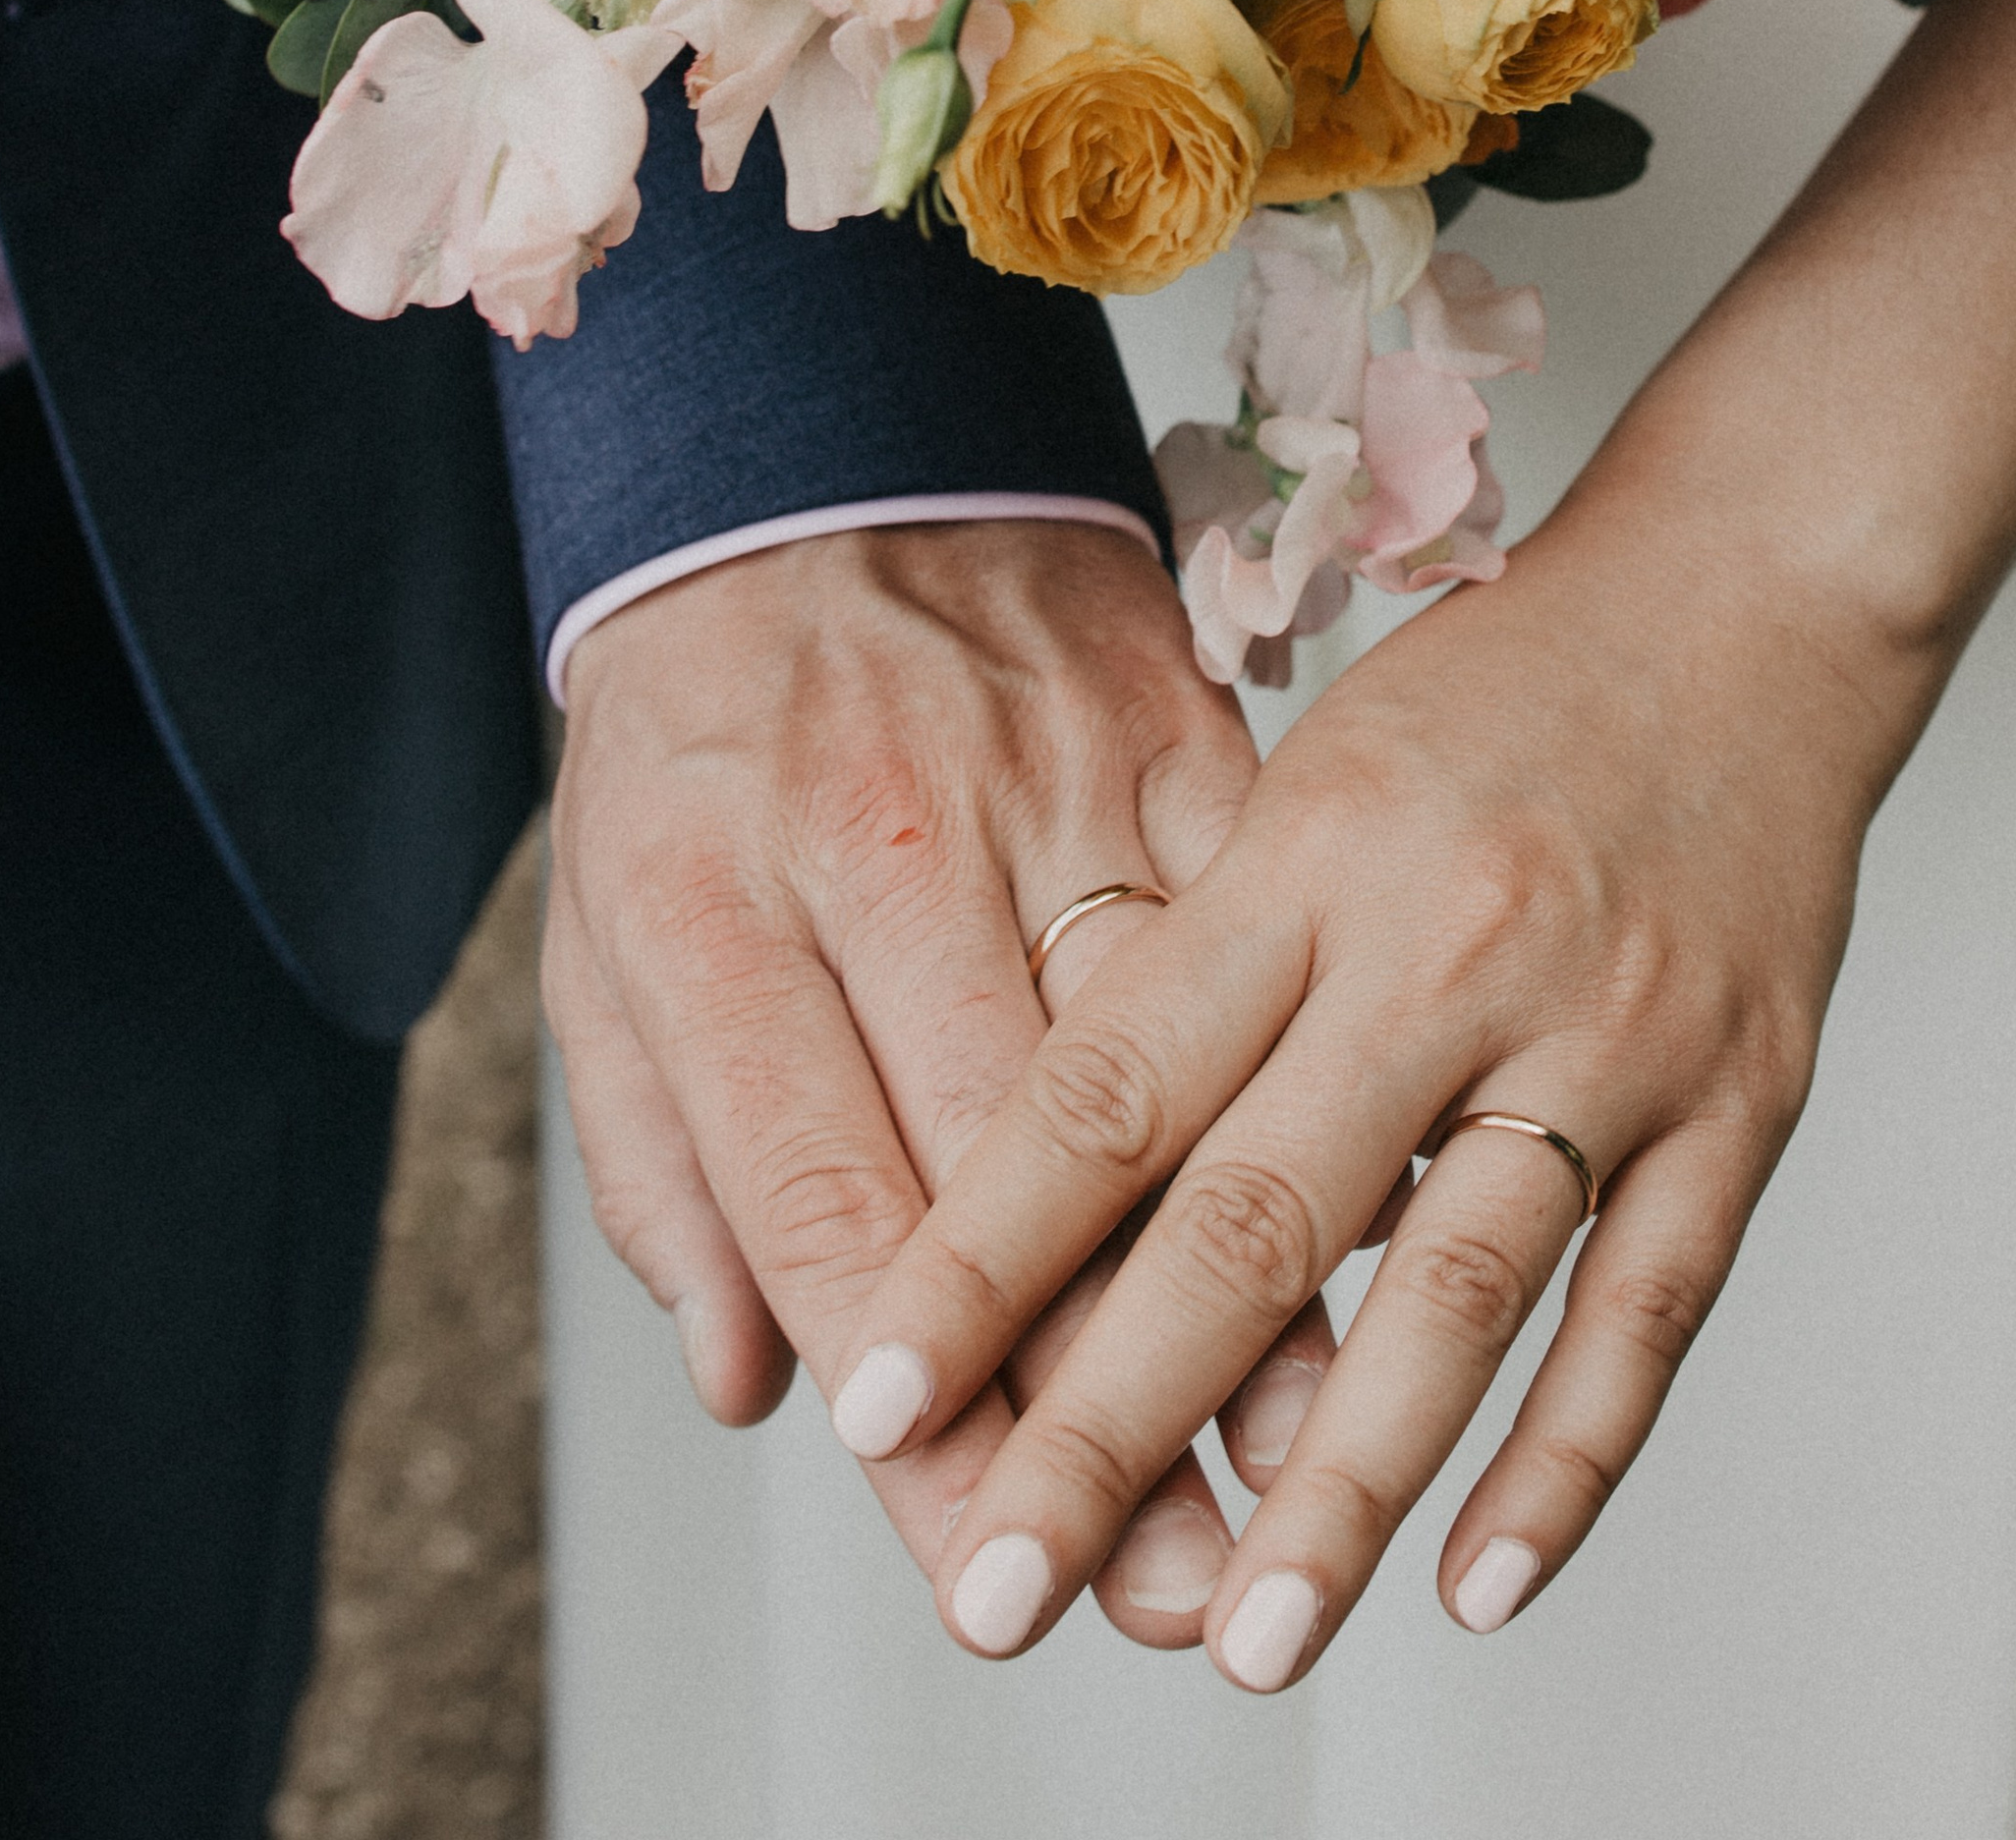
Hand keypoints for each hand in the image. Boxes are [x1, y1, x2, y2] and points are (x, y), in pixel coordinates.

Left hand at [545, 519, 1335, 1649]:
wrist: (830, 428)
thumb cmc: (714, 707)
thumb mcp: (607, 915)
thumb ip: (672, 1153)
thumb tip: (755, 1379)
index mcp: (737, 882)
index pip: (833, 1185)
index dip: (914, 1395)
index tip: (972, 1553)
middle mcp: (931, 821)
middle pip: (1035, 1160)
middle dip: (1104, 1400)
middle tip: (1153, 1586)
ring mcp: (1107, 766)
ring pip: (1209, 1061)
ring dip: (1270, 1313)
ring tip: (1299, 1506)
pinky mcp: (1238, 727)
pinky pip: (1322, 967)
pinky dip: (1362, 1106)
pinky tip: (1408, 1293)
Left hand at [817, 510, 1923, 1683]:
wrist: (1754, 597)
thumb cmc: (1503, 689)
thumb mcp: (1308, 775)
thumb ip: (1200, 962)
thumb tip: (1048, 1182)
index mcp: (1310, 857)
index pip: (1111, 1084)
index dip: (984, 1252)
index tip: (877, 1397)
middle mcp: (1449, 946)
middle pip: (1253, 1217)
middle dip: (1110, 1423)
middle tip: (996, 1586)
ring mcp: (1606, 1032)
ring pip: (1455, 1295)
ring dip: (1339, 1490)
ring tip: (1242, 1643)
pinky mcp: (1740, 1099)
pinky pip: (1647, 1309)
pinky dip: (1564, 1460)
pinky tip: (1475, 1583)